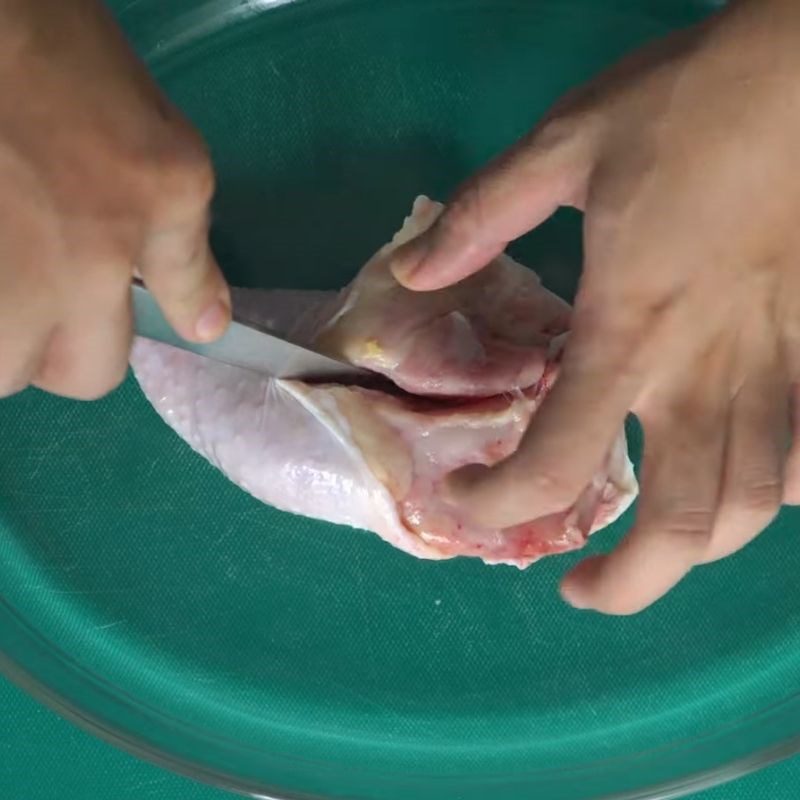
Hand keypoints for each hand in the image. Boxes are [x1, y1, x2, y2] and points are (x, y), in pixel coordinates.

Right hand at [0, 0, 228, 399]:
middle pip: (18, 374)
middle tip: (35, 282)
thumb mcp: (165, 164)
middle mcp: (27, 278)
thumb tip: (207, 328)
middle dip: (30, 345)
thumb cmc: (70, 64)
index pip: (95, 373)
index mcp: (97, 258)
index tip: (87, 311)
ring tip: (9, 259)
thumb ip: (185, 258)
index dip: (93, 350)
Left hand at [391, 0, 799, 613]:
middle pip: (683, 525)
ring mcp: (780, 366)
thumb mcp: (563, 144)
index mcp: (629, 329)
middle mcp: (707, 371)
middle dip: (627, 584)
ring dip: (699, 552)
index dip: (499, 504)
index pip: (557, 463)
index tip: (469, 498)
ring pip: (757, 505)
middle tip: (579, 589)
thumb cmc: (689, 103)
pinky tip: (746, 483)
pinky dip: (778, 489)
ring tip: (650, 554)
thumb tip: (415, 273)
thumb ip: (482, 218)